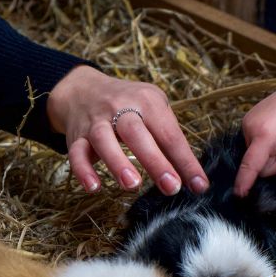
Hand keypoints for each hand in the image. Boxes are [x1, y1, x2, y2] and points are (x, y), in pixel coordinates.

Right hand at [47, 65, 208, 194]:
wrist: (84, 90)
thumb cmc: (129, 106)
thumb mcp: (153, 109)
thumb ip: (169, 139)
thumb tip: (191, 176)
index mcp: (147, 101)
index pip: (169, 134)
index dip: (185, 161)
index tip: (199, 185)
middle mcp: (120, 108)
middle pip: (137, 133)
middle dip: (155, 161)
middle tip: (172, 187)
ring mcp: (96, 121)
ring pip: (104, 139)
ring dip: (118, 162)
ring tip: (132, 185)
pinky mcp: (77, 136)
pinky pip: (76, 153)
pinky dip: (83, 171)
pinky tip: (94, 187)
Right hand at [234, 64, 275, 199]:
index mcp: (264, 135)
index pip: (251, 166)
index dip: (244, 182)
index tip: (238, 197)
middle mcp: (249, 127)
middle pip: (257, 163)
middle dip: (274, 163)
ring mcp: (246, 122)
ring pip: (255, 154)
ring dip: (269, 154)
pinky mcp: (246, 119)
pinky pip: (253, 144)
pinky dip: (265, 144)